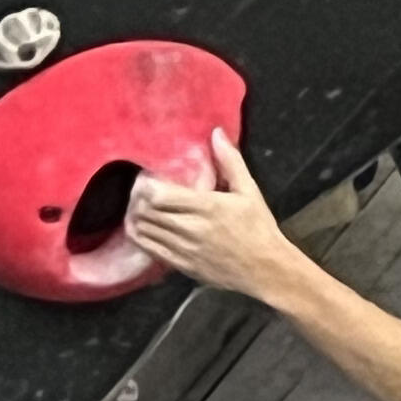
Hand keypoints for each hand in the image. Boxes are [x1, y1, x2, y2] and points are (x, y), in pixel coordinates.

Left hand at [122, 131, 304, 301]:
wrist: (265, 268)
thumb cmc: (259, 227)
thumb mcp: (249, 191)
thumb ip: (230, 161)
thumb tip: (217, 133)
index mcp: (207, 207)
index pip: (158, 195)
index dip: (144, 186)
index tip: (147, 178)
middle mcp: (191, 228)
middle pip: (146, 212)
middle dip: (136, 199)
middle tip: (139, 191)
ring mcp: (183, 249)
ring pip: (143, 230)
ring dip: (135, 216)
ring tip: (138, 207)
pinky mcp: (180, 265)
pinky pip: (148, 249)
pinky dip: (138, 236)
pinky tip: (140, 228)